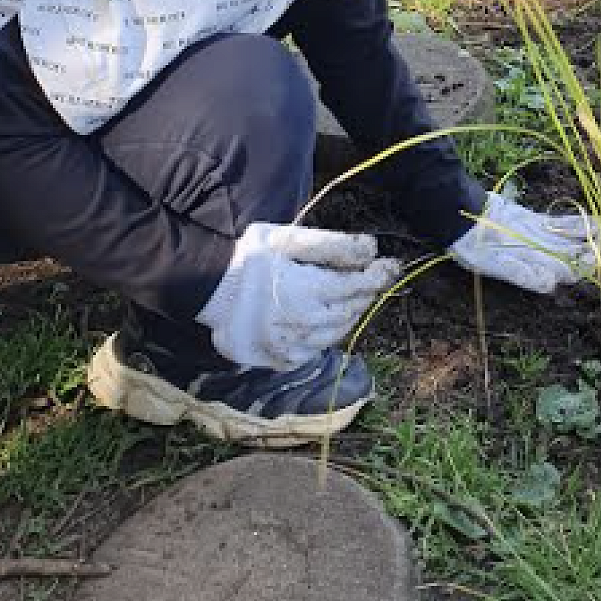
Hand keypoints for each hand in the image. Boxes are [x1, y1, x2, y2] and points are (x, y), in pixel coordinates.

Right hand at [198, 223, 402, 372]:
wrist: (208, 290)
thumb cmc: (251, 257)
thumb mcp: (289, 239)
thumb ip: (332, 244)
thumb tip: (372, 249)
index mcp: (307, 292)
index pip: (358, 286)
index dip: (379, 275)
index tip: (392, 265)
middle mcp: (304, 326)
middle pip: (351, 311)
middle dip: (363, 292)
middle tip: (367, 276)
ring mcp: (292, 348)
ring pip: (337, 333)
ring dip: (346, 313)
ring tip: (342, 294)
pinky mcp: (282, 361)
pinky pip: (316, 349)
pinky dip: (323, 333)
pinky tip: (316, 315)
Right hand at [449, 188, 598, 295]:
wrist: (464, 222)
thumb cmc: (477, 249)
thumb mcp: (497, 265)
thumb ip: (523, 275)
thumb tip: (550, 285)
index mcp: (534, 269)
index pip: (565, 274)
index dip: (582, 269)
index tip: (595, 261)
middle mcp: (540, 256)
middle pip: (572, 258)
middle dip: (591, 254)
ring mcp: (540, 239)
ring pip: (571, 240)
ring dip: (590, 238)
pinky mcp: (536, 222)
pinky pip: (562, 224)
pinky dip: (578, 223)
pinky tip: (595, 221)